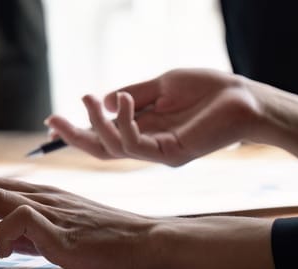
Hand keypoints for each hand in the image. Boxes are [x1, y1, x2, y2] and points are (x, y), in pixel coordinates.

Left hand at [0, 176, 158, 268]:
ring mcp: (50, 209)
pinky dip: (2, 235)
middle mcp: (40, 195)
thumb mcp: (58, 232)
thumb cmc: (107, 240)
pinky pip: (19, 219)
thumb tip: (1, 239)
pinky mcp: (60, 228)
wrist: (147, 242)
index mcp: (39, 194)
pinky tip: (2, 254)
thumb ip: (29, 231)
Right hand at [46, 68, 259, 165]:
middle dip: (73, 137)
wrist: (246, 98)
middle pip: (100, 150)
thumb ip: (133, 94)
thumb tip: (105, 101)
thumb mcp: (161, 85)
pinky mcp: (170, 154)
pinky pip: (134, 143)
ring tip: (88, 98)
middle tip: (52, 120)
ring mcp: (157, 153)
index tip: (52, 121)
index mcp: (143, 131)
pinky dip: (122, 122)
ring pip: (112, 148)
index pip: (103, 137)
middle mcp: (147, 146)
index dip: (78, 131)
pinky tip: (123, 100)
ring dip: (95, 124)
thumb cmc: (208, 90)